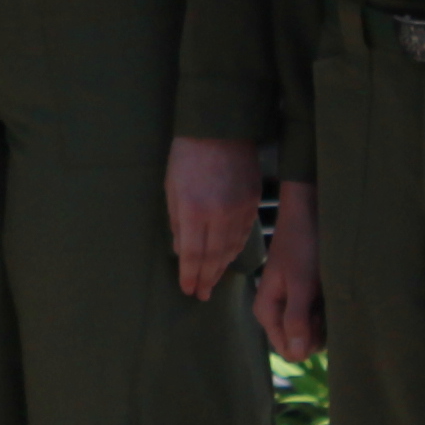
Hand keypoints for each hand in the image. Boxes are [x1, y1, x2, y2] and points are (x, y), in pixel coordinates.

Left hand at [168, 137, 260, 297]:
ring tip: (212, 282)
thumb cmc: (188, 154)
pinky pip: (244, 235)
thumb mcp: (172, 186)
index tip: (188, 289)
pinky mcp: (253, 203)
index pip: (193, 253)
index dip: (190, 274)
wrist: (221, 129)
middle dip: (206, 278)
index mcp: (194, 209)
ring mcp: (240, 210)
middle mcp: (219, 214)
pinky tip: (229, 259)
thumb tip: (179, 250)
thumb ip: (176, 220)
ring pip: (231, 249)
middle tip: (201, 295)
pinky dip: (235, 251)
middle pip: (214, 256)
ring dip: (221, 268)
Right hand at [255, 174, 324, 359]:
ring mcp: (290, 305)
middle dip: (318, 331)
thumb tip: (297, 356)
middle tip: (323, 301)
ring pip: (311, 332)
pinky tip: (329, 293)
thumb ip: (296, 319)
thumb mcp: (301, 284)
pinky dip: (327, 311)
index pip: (288, 350)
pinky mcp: (303, 297)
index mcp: (266, 311)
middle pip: (301, 344)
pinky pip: (317, 318)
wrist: (308, 214)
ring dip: (325, 321)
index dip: (308, 341)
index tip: (316, 315)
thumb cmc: (303, 246)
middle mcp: (276, 312)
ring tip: (326, 293)